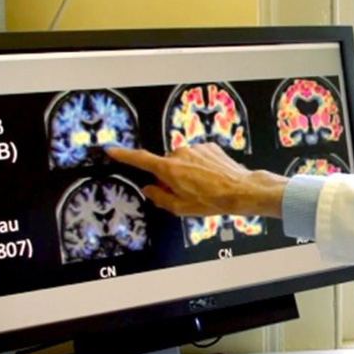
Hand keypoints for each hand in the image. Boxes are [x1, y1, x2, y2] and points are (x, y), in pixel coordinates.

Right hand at [106, 144, 288, 217]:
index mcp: (170, 169)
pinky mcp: (208, 146)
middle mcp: (180, 154)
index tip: (112, 150)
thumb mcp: (180, 207)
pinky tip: (210, 177)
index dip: (124, 155)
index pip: (141, 159)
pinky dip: (199, 165)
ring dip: (187, 170)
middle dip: (169, 176)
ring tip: (202, 186)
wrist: (241, 190)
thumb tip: (150, 189)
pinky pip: (197, 155)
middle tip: (183, 191)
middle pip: (165, 164)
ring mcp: (195, 148)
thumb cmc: (212, 201)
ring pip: (182, 159)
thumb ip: (159, 197)